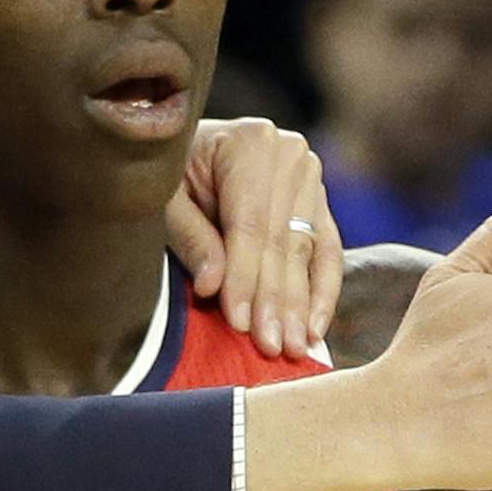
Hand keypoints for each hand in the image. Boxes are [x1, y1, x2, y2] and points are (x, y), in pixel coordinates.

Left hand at [165, 118, 341, 359]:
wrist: (189, 152)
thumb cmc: (169, 177)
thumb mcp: (164, 199)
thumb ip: (190, 237)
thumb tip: (213, 285)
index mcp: (251, 143)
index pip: (251, 225)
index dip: (245, 278)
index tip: (239, 323)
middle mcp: (289, 155)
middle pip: (282, 241)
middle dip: (275, 300)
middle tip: (271, 347)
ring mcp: (310, 177)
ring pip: (306, 252)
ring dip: (300, 304)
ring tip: (294, 347)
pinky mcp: (318, 203)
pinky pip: (327, 252)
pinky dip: (322, 292)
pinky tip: (315, 329)